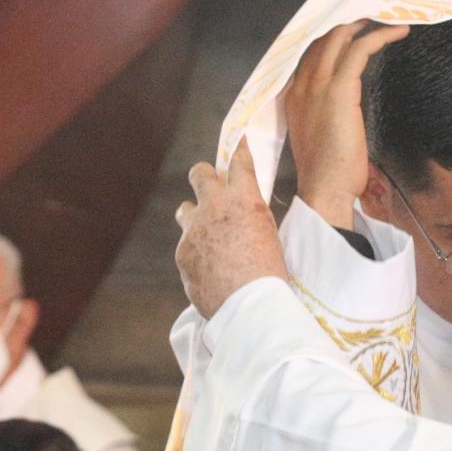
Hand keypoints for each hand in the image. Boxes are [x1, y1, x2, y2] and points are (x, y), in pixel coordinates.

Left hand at [176, 140, 287, 317]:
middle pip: (199, 174)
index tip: (239, 144)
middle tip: (210, 183)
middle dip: (203, 175)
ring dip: (194, 215)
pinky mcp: (182, 252)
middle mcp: (215, 207)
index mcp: (244, 199)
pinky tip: (210, 268)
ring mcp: (194, 230)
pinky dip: (197, 252)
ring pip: (184, 209)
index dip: (239, 149)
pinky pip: (187, 245)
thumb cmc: (269, 274)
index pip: (239, 160)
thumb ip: (250, 217)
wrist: (249, 306)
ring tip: (206, 232)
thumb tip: (241, 213)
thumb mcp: (268, 235)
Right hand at [281, 19, 409, 225]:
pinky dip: (380, 36)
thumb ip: (326, 114)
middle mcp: (301, 83)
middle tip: (374, 14)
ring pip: (340, 36)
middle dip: (349, 21)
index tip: (355, 27)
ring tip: (388, 18)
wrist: (324, 190)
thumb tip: (344, 108)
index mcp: (293, 95)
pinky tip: (398, 33)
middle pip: (324, 37)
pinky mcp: (338, 88)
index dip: (333, 35)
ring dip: (366, 23)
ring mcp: (317, 84)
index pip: (311, 51)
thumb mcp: (321, 135)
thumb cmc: (328, 172)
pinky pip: (360, 49)